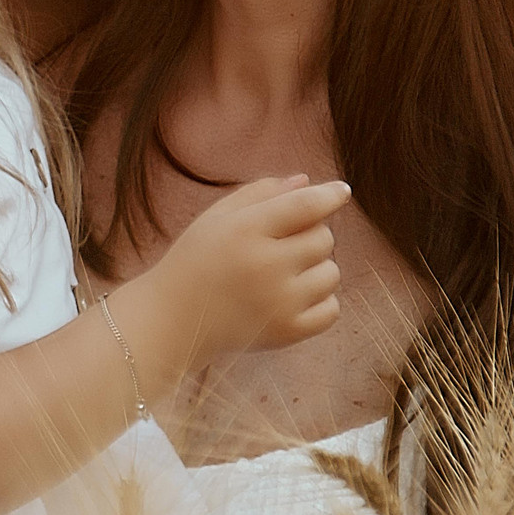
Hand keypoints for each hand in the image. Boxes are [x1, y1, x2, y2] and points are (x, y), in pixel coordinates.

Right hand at [129, 175, 347, 371]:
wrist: (172, 320)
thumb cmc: (195, 261)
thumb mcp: (217, 217)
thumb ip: (261, 193)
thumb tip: (309, 181)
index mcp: (244, 231)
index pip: (306, 206)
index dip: (330, 195)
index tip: (341, 191)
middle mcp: (265, 266)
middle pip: (323, 238)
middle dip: (311, 234)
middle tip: (284, 243)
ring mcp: (278, 303)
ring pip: (331, 273)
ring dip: (316, 268)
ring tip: (285, 273)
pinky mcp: (286, 333)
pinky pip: (331, 310)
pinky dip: (320, 302)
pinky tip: (294, 297)